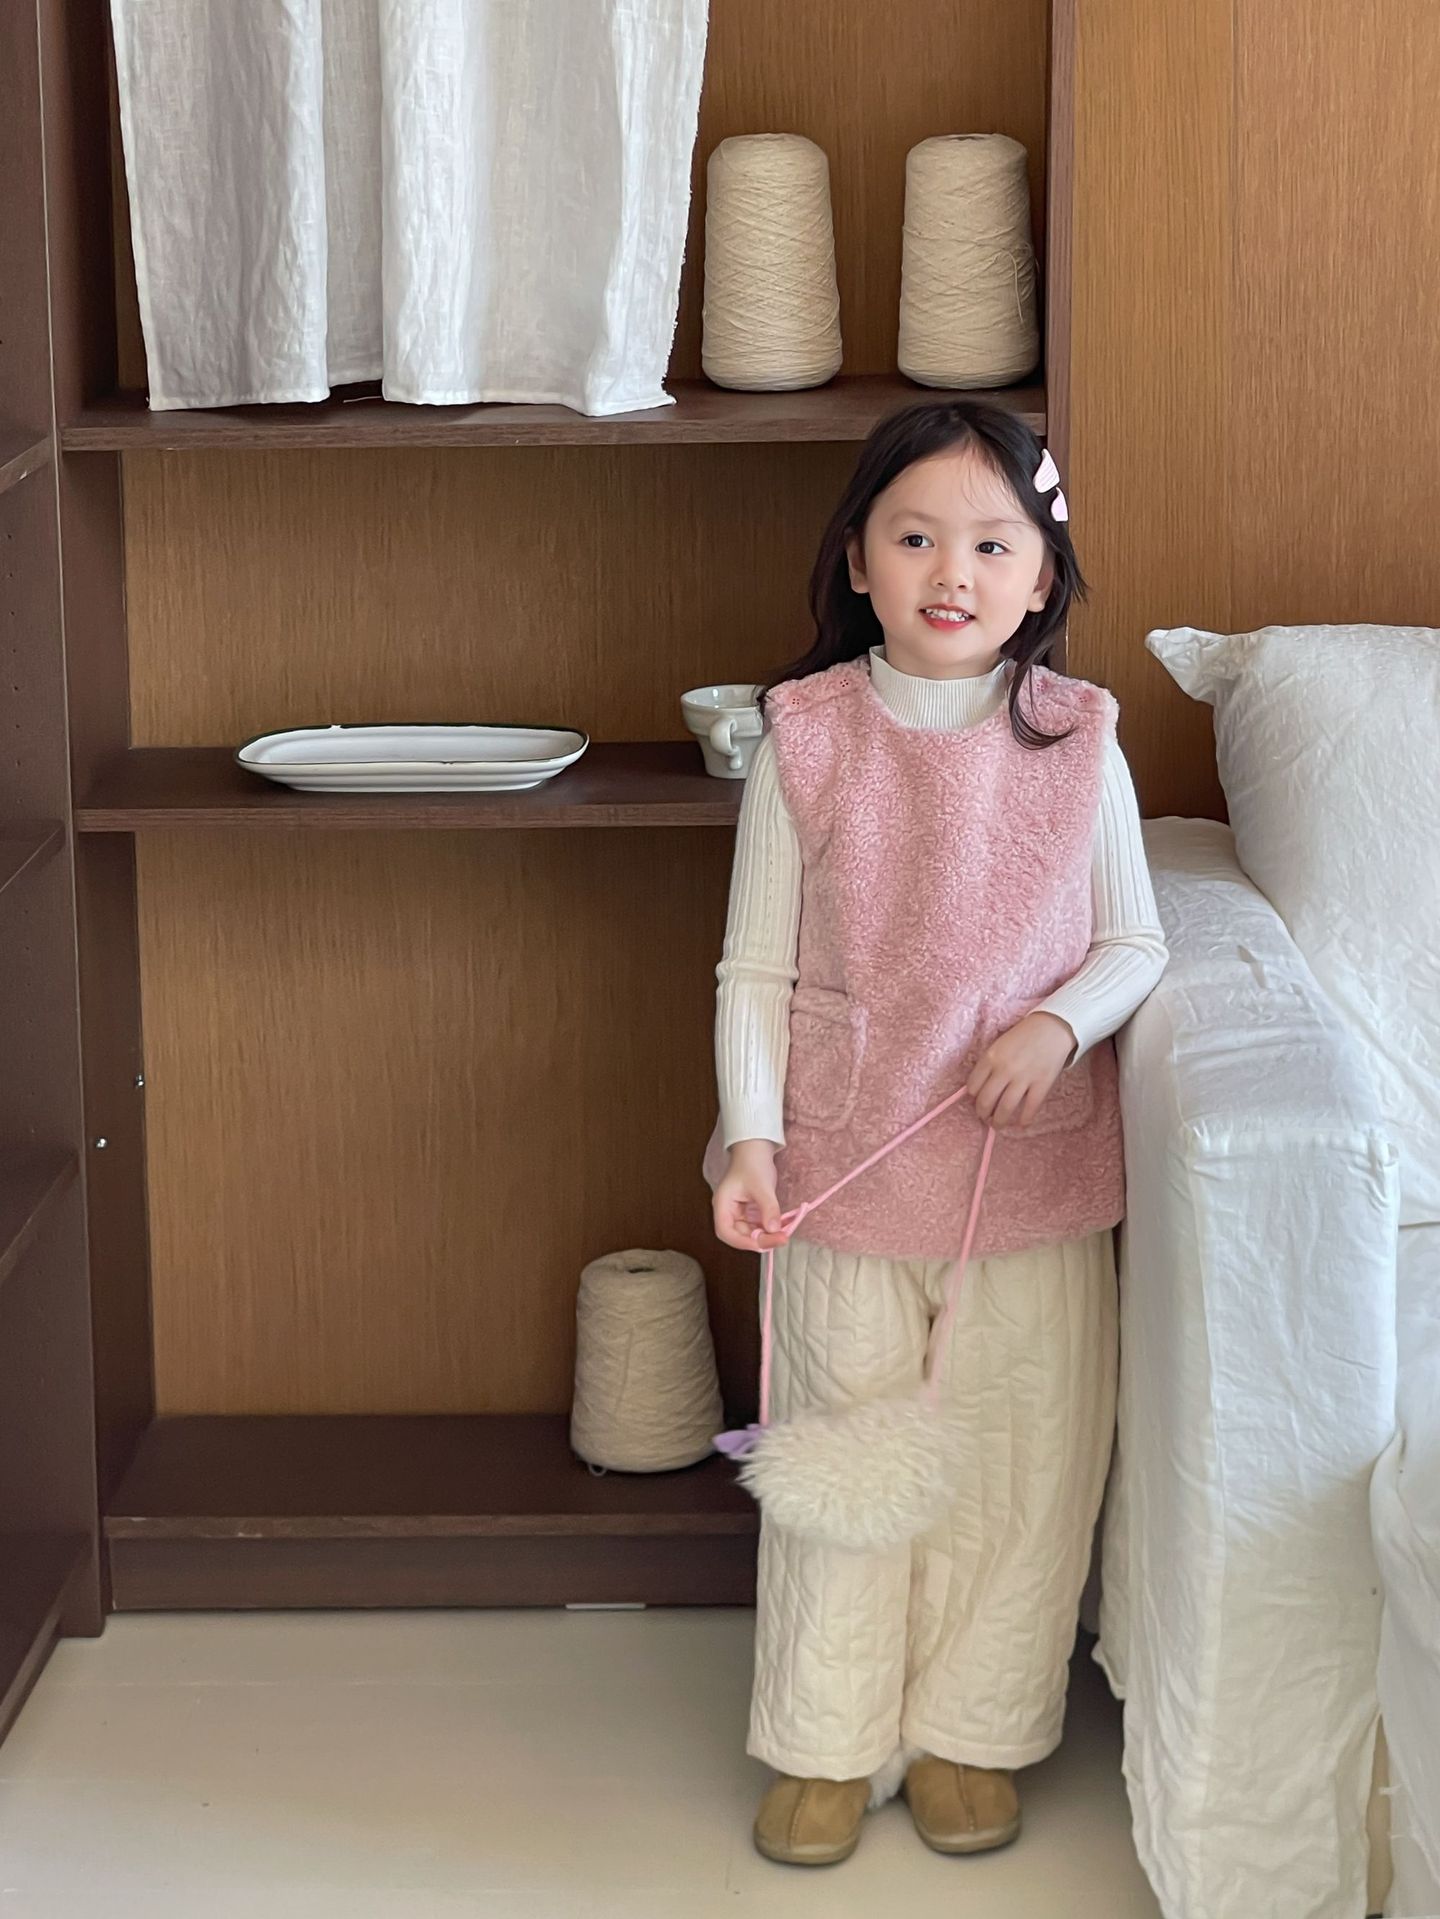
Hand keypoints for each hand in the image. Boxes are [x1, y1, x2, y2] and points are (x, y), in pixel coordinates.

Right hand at [713, 1139, 789, 1251]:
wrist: (756, 1150)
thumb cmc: (752, 1163)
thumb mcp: (762, 1186)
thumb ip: (768, 1208)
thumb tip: (774, 1230)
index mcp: (723, 1204)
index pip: (725, 1231)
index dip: (742, 1242)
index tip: (762, 1244)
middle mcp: (728, 1212)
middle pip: (739, 1236)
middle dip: (759, 1240)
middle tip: (780, 1239)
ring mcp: (739, 1213)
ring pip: (750, 1234)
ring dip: (766, 1237)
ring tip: (783, 1234)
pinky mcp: (750, 1213)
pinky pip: (758, 1226)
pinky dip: (770, 1229)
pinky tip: (782, 1228)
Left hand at [966, 1012, 1076, 1128]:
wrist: (1051, 1028)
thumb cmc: (1022, 1037)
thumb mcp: (998, 1046)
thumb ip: (988, 1065)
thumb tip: (977, 1090)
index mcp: (990, 1058)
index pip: (973, 1086)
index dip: (973, 1098)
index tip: (977, 1101)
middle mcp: (1004, 1069)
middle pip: (986, 1101)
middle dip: (983, 1114)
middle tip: (986, 1118)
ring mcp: (1023, 1078)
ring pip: (1005, 1109)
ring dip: (999, 1122)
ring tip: (999, 1124)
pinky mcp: (1042, 1084)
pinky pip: (1029, 1108)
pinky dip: (1024, 1120)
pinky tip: (1021, 1123)